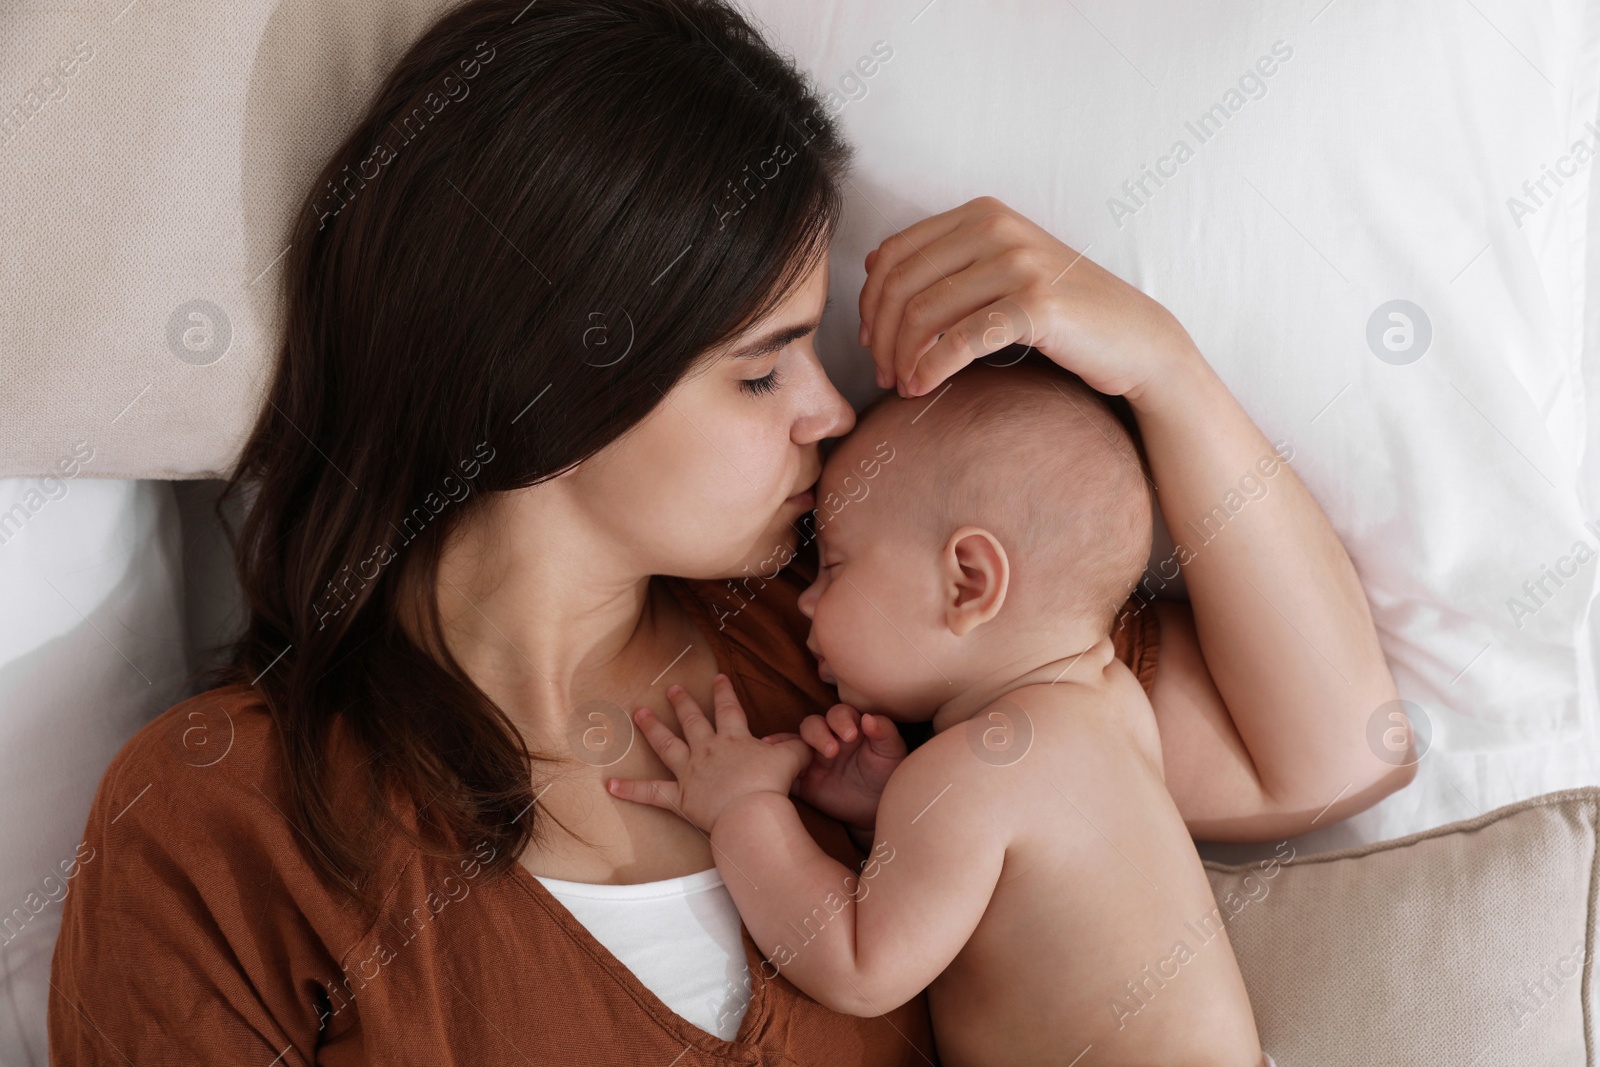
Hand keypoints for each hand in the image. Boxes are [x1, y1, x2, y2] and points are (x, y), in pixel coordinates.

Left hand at [606, 674, 812, 833]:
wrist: (750, 812)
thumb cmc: (771, 786)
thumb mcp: (792, 759)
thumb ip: (796, 746)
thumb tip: (805, 741)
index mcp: (733, 738)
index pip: (728, 709)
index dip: (723, 692)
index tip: (718, 678)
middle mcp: (707, 750)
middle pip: (692, 720)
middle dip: (682, 703)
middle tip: (672, 688)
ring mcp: (690, 772)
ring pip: (667, 745)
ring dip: (652, 729)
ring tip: (639, 714)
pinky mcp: (679, 797)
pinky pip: (651, 793)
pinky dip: (630, 790)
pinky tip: (610, 786)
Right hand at [760, 703, 905, 834]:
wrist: (877, 808)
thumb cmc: (887, 773)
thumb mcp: (892, 752)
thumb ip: (884, 731)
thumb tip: (869, 718)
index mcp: (849, 727)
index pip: (839, 714)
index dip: (841, 720)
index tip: (851, 736)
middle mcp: (828, 738)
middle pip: (813, 724)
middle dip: (818, 733)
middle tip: (832, 752)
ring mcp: (813, 758)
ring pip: (796, 742)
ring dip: (794, 745)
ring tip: (802, 757)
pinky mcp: (803, 780)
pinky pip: (785, 767)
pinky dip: (776, 761)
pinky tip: (768, 754)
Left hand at [857, 195, 1198, 401]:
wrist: (1134, 338)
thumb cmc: (1062, 312)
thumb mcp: (1001, 270)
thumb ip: (946, 260)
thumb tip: (874, 261)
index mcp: (982, 213)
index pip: (896, 253)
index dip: (870, 302)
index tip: (869, 341)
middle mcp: (999, 227)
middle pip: (903, 284)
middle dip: (881, 335)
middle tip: (882, 373)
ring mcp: (1019, 263)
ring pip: (925, 313)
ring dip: (902, 357)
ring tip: (902, 385)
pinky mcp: (1036, 304)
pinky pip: (961, 339)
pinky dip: (931, 368)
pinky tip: (922, 387)